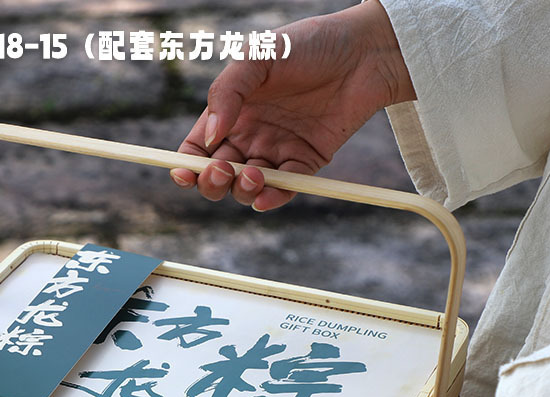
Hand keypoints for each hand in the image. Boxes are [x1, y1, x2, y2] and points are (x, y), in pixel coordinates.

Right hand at [170, 0, 414, 210]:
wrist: (364, 51)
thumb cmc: (308, 45)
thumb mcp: (257, 56)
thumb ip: (227, 93)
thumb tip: (211, 137)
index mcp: (231, 113)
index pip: (198, 150)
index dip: (186, 167)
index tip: (185, 173)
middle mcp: (249, 137)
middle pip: (218, 177)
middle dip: (213, 183)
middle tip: (223, 171)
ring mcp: (277, 152)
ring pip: (247, 188)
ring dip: (242, 191)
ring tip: (253, 175)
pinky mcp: (306, 163)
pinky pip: (285, 189)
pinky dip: (273, 198)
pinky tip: (266, 196)